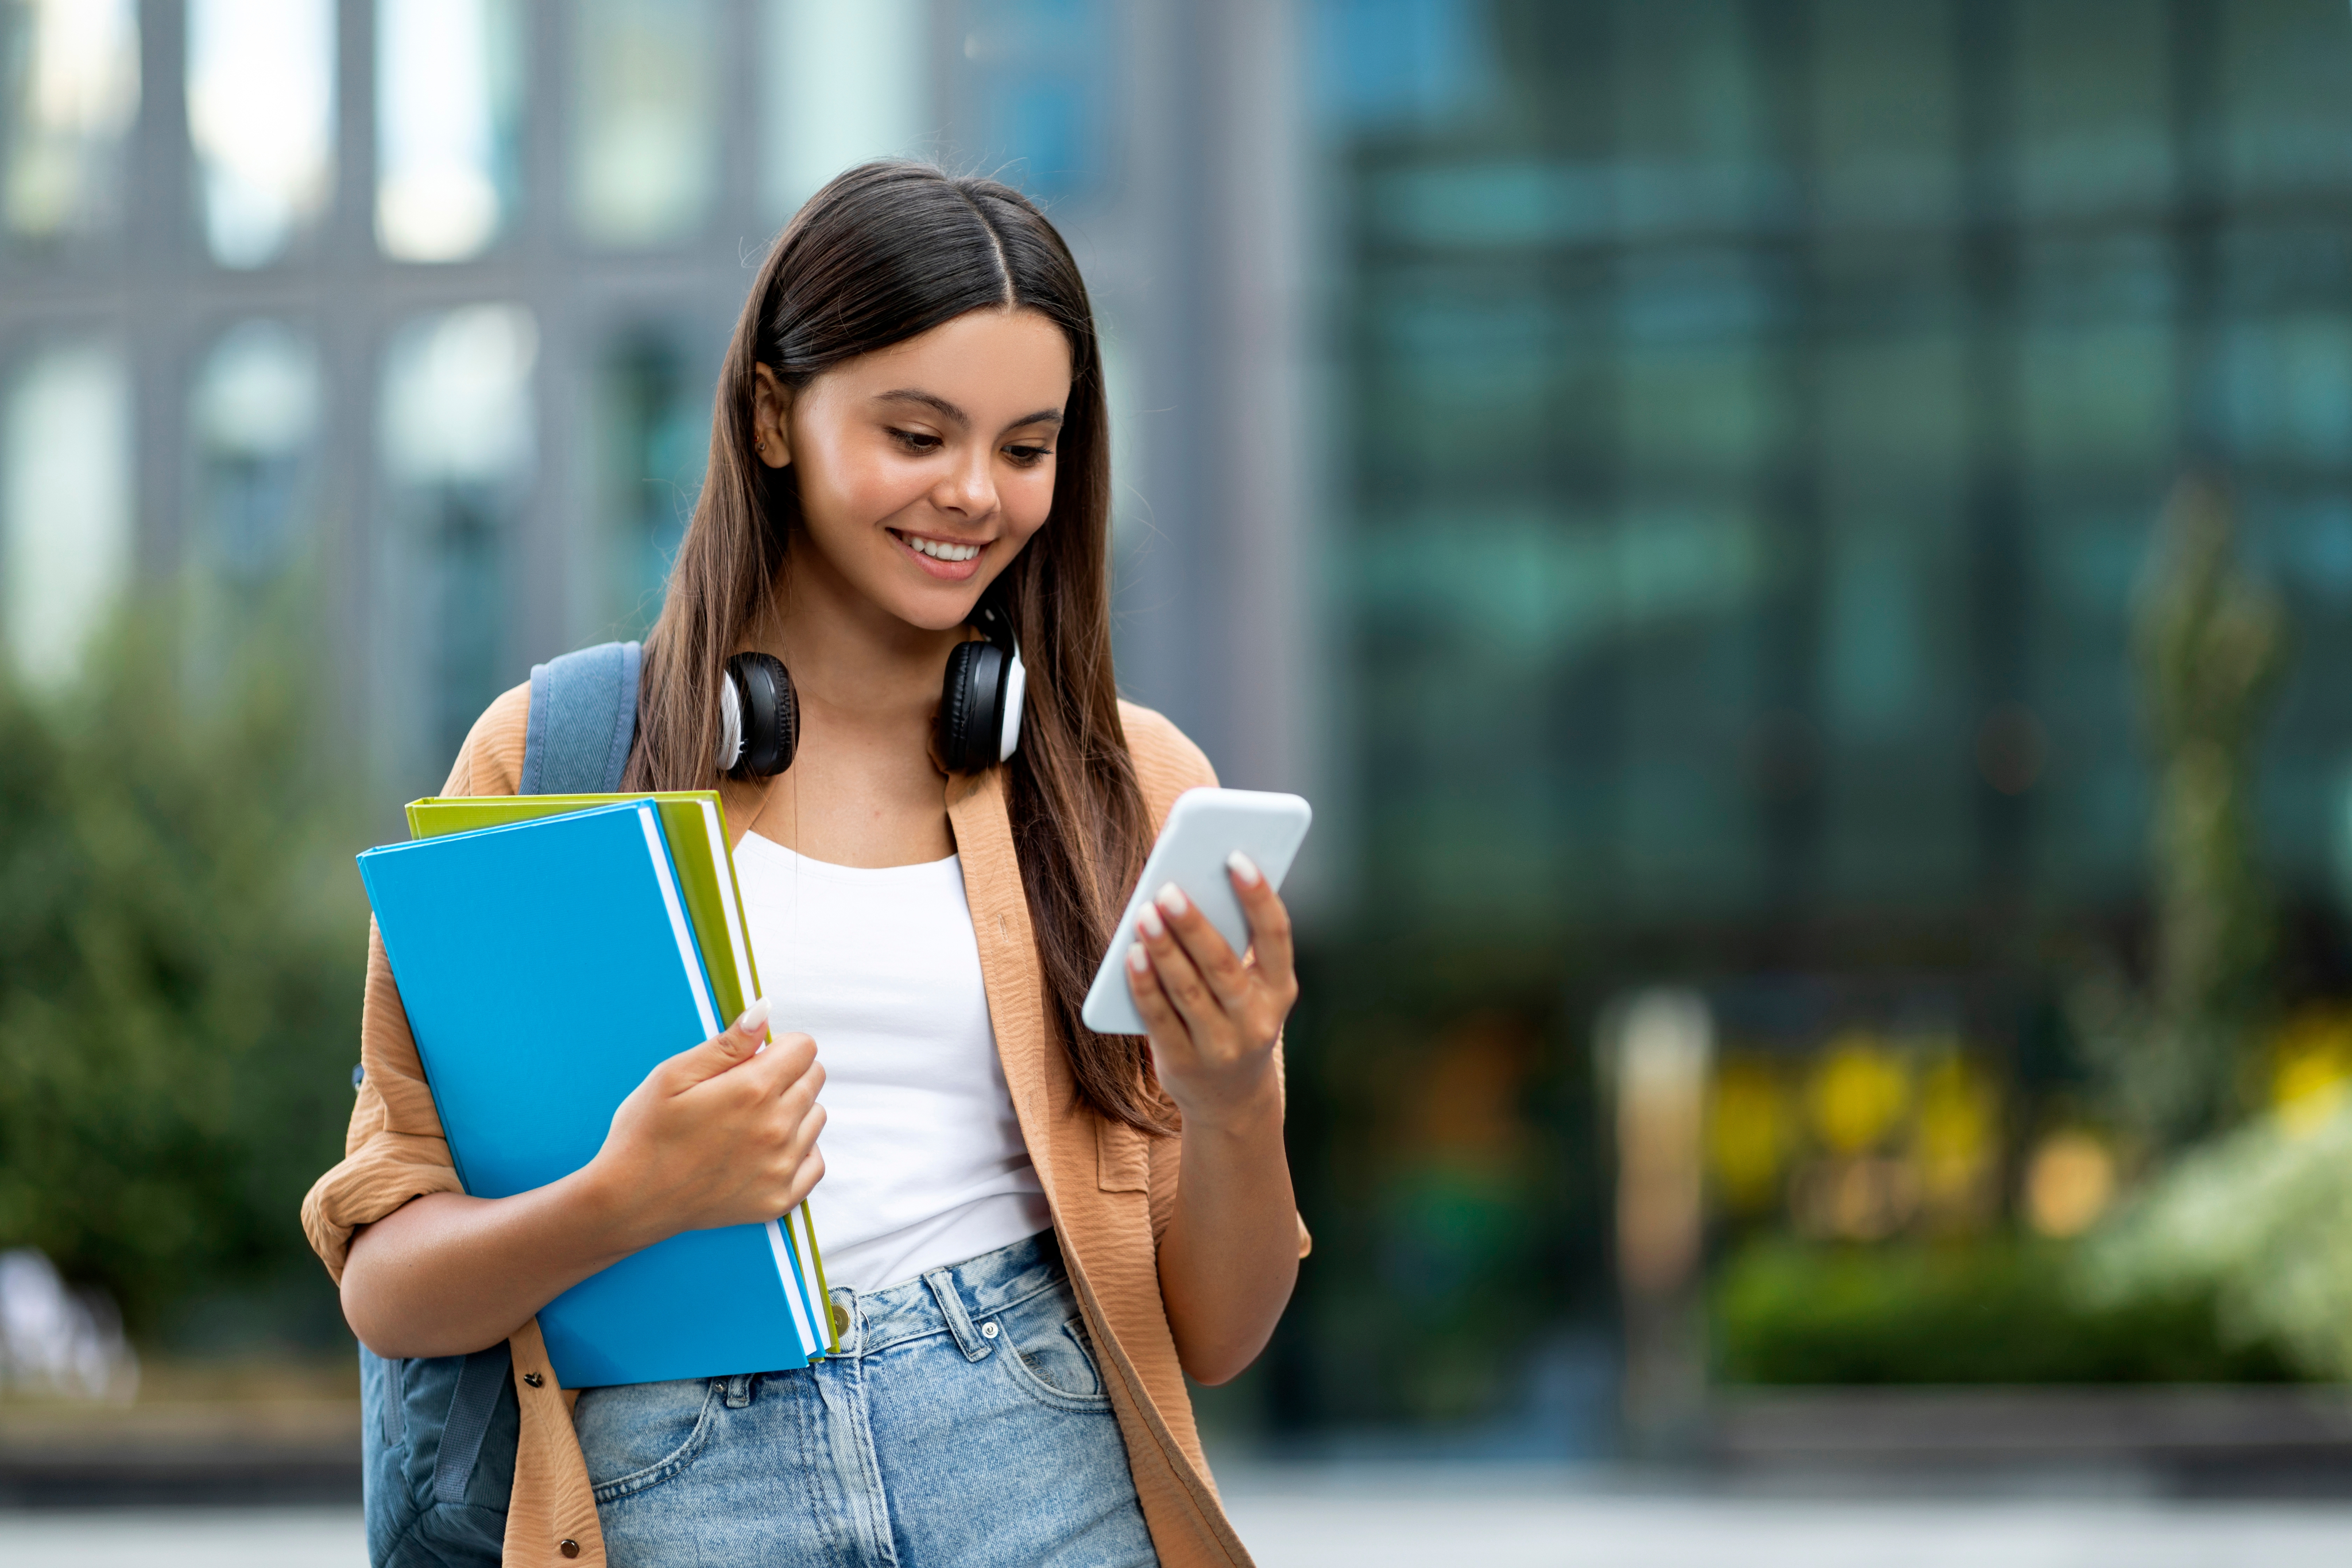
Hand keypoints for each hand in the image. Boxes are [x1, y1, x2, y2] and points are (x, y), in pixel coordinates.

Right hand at [586, 997, 825, 1250]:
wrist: (630, 1202)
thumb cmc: (645, 1134)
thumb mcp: (674, 1076)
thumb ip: (727, 1044)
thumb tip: (764, 1012)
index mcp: (753, 1091)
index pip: (804, 1048)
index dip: (779, 1047)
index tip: (754, 1059)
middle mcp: (777, 1129)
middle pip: (814, 1079)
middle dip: (787, 1074)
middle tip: (745, 1091)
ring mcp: (781, 1168)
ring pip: (816, 1117)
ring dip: (793, 1112)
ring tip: (749, 1123)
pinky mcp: (780, 1199)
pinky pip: (815, 1162)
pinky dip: (797, 1152)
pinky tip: (763, 1152)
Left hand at [1125, 853, 1297, 1127]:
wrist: (1230, 1099)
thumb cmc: (1235, 1020)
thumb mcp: (1251, 989)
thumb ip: (1231, 946)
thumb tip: (1188, 887)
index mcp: (1280, 991)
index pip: (1276, 936)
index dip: (1259, 896)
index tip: (1237, 859)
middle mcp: (1256, 1020)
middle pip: (1223, 965)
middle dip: (1194, 924)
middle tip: (1168, 889)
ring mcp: (1221, 1046)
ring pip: (1188, 991)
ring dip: (1163, 949)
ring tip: (1144, 914)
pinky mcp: (1185, 1063)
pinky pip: (1159, 1018)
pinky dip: (1144, 984)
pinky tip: (1131, 955)